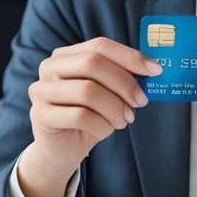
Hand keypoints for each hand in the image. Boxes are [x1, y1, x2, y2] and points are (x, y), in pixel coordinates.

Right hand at [18, 37, 160, 196]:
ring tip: (125, 120)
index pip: (100, 46)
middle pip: (92, 63)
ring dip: (114, 107)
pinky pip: (79, 116)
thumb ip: (121, 78)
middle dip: (124, 83)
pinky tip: (105, 130)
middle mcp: (50, 67)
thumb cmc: (89, 116)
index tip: (156, 70)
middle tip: (141, 101)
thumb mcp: (107, 93)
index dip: (130, 57)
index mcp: (67, 55)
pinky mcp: (40, 115)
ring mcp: (42, 90)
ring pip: (87, 91)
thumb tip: (151, 70)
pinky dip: (101, 125)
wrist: (62, 149)